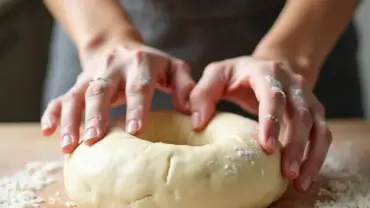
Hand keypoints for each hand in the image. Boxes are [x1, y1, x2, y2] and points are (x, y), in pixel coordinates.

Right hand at [41, 43, 194, 153]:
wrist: (121, 47)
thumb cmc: (153, 65)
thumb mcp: (174, 69)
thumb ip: (186, 87)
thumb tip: (191, 113)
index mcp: (140, 63)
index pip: (138, 85)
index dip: (136, 107)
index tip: (135, 130)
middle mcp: (112, 67)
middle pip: (100, 90)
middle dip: (96, 116)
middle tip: (94, 140)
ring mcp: (92, 76)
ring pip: (77, 95)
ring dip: (71, 120)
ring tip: (70, 145)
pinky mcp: (78, 84)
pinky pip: (62, 97)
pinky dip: (53, 113)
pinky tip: (48, 131)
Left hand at [189, 56, 331, 191]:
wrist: (269, 65)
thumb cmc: (238, 74)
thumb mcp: (217, 74)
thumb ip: (202, 94)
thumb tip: (197, 123)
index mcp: (266, 72)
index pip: (273, 96)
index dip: (272, 121)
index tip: (267, 147)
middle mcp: (292, 84)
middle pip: (300, 115)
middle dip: (296, 145)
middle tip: (287, 172)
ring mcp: (307, 98)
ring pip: (318, 127)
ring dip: (312, 155)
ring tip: (300, 182)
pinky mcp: (314, 111)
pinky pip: (323, 134)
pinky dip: (317, 155)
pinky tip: (306, 175)